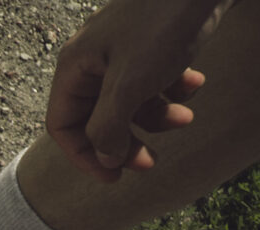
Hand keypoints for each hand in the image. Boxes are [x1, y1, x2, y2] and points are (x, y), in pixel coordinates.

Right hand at [44, 0, 216, 181]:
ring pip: (129, 102)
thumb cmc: (163, 24)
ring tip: (186, 118)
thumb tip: (105, 159)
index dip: (85, 156)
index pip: (64, 126)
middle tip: (151, 162)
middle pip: (97, 118)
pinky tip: (195, 82)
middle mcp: (92, 60)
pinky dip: (173, 89)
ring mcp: (122, 51)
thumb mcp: (130, 85)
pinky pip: (152, 80)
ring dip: (158, 117)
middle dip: (126, 141)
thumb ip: (109, 128)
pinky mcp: (151, 43)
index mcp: (75, 68)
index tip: (115, 176)